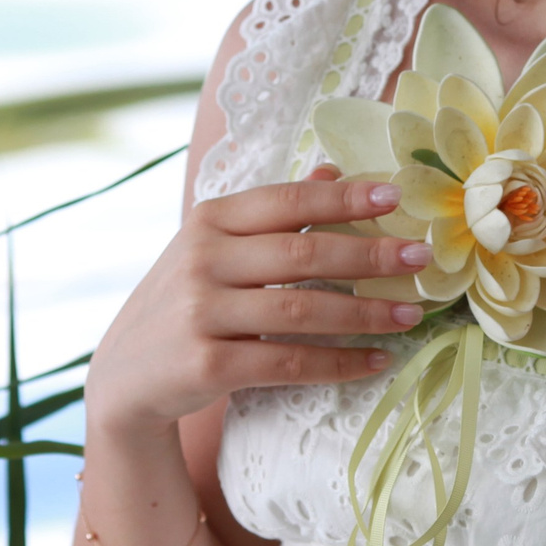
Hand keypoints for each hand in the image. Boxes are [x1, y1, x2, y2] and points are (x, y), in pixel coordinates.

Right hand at [83, 169, 428, 439]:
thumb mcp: (215, 247)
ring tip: (411, 314)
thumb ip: (273, 212)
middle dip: (370, 255)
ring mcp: (202, 313)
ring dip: (366, 313)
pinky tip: (376, 359)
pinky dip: (340, 362)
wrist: (125, 376)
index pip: (286, 201)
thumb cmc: (185, 301)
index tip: (395, 199)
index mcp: (209, 221)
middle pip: (303, 253)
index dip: (344, 198)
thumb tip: (335, 169)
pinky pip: (290, 362)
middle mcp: (202, 260)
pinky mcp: (208, 364)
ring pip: (303, 310)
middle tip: (420, 258)